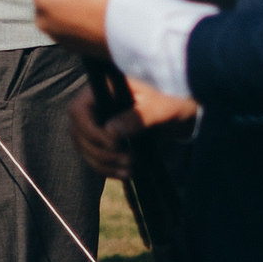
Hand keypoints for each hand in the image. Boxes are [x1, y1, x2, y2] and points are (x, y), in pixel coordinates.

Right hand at [69, 81, 197, 179]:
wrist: (184, 108)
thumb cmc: (173, 99)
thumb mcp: (160, 106)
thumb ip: (137, 117)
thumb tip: (110, 132)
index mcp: (104, 87)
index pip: (79, 110)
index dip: (90, 130)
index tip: (113, 144)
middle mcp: (96, 103)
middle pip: (79, 132)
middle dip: (99, 151)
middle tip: (127, 160)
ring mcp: (99, 121)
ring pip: (85, 147)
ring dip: (103, 163)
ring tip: (129, 171)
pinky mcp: (106, 137)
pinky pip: (95, 155)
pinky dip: (107, 167)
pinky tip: (125, 174)